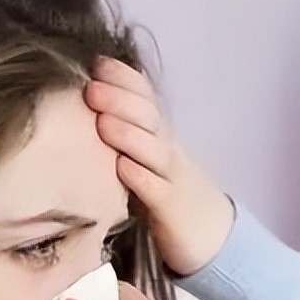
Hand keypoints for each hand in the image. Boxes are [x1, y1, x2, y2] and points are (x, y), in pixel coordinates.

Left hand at [84, 56, 235, 275]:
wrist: (212, 235)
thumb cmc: (168, 193)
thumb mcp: (149, 159)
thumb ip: (126, 134)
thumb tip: (86, 108)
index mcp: (159, 134)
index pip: (146, 98)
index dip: (125, 79)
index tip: (97, 64)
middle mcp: (167, 150)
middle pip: (148, 118)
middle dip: (120, 100)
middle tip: (92, 87)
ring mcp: (172, 179)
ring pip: (154, 151)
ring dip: (128, 134)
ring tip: (102, 122)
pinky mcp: (172, 209)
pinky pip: (157, 191)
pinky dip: (141, 178)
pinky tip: (123, 168)